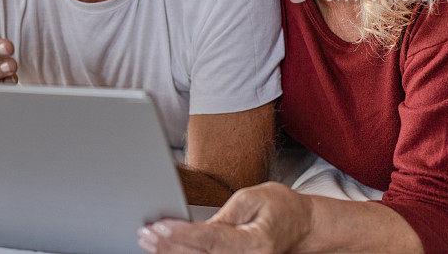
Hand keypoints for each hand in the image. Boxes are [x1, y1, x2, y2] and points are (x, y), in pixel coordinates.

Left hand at [138, 182, 311, 253]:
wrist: (302, 227)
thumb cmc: (279, 208)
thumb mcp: (252, 198)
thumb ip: (224, 216)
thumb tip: (194, 228)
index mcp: (256, 243)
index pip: (212, 240)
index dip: (182, 233)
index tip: (159, 225)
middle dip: (169, 246)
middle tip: (145, 233)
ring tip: (148, 242)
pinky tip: (166, 251)